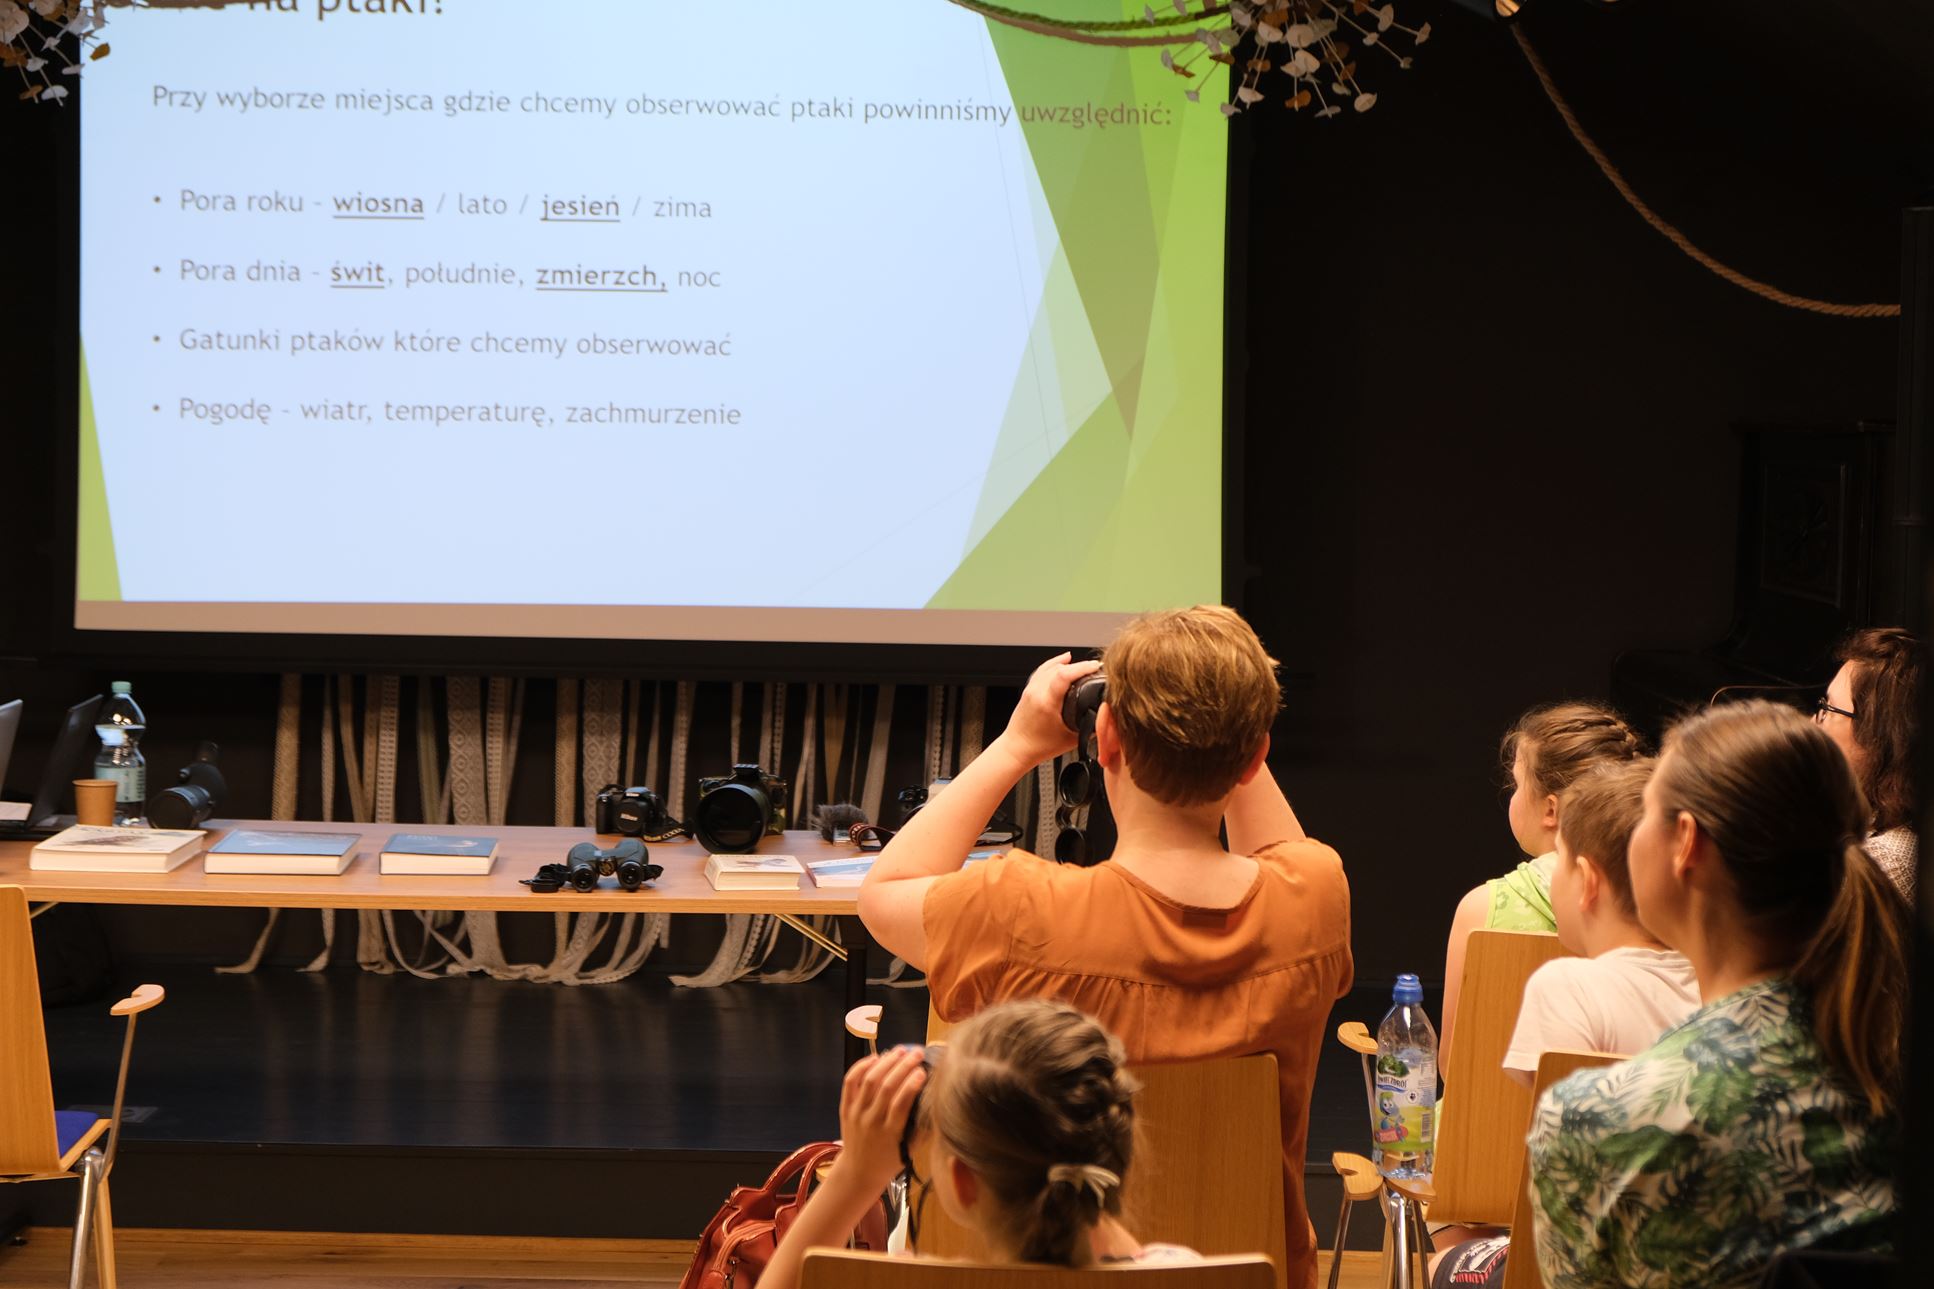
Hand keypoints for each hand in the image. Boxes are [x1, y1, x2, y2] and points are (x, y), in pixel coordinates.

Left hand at [834, 1046, 927, 1193]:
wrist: (859, 1171)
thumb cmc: (889, 1160)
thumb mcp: (910, 1149)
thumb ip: (922, 1127)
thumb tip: (935, 1100)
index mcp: (891, 1133)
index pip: (901, 1103)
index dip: (912, 1084)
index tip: (923, 1071)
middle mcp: (872, 1122)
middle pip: (886, 1087)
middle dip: (903, 1066)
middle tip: (916, 1053)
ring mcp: (856, 1114)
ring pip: (869, 1081)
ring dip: (886, 1062)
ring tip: (900, 1051)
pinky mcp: (845, 1108)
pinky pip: (850, 1082)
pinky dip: (862, 1066)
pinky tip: (876, 1058)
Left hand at [998, 652, 1102, 767]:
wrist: (1016, 749)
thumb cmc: (1038, 747)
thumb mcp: (1070, 740)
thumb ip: (1089, 728)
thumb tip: (1105, 717)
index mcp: (1046, 703)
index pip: (1064, 674)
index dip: (1083, 667)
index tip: (1095, 667)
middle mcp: (1037, 692)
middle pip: (1059, 667)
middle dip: (1080, 665)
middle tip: (1094, 669)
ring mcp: (1031, 689)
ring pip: (1051, 666)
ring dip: (1069, 664)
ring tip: (1084, 665)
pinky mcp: (1029, 690)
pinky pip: (1043, 670)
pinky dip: (1055, 663)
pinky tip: (1065, 659)